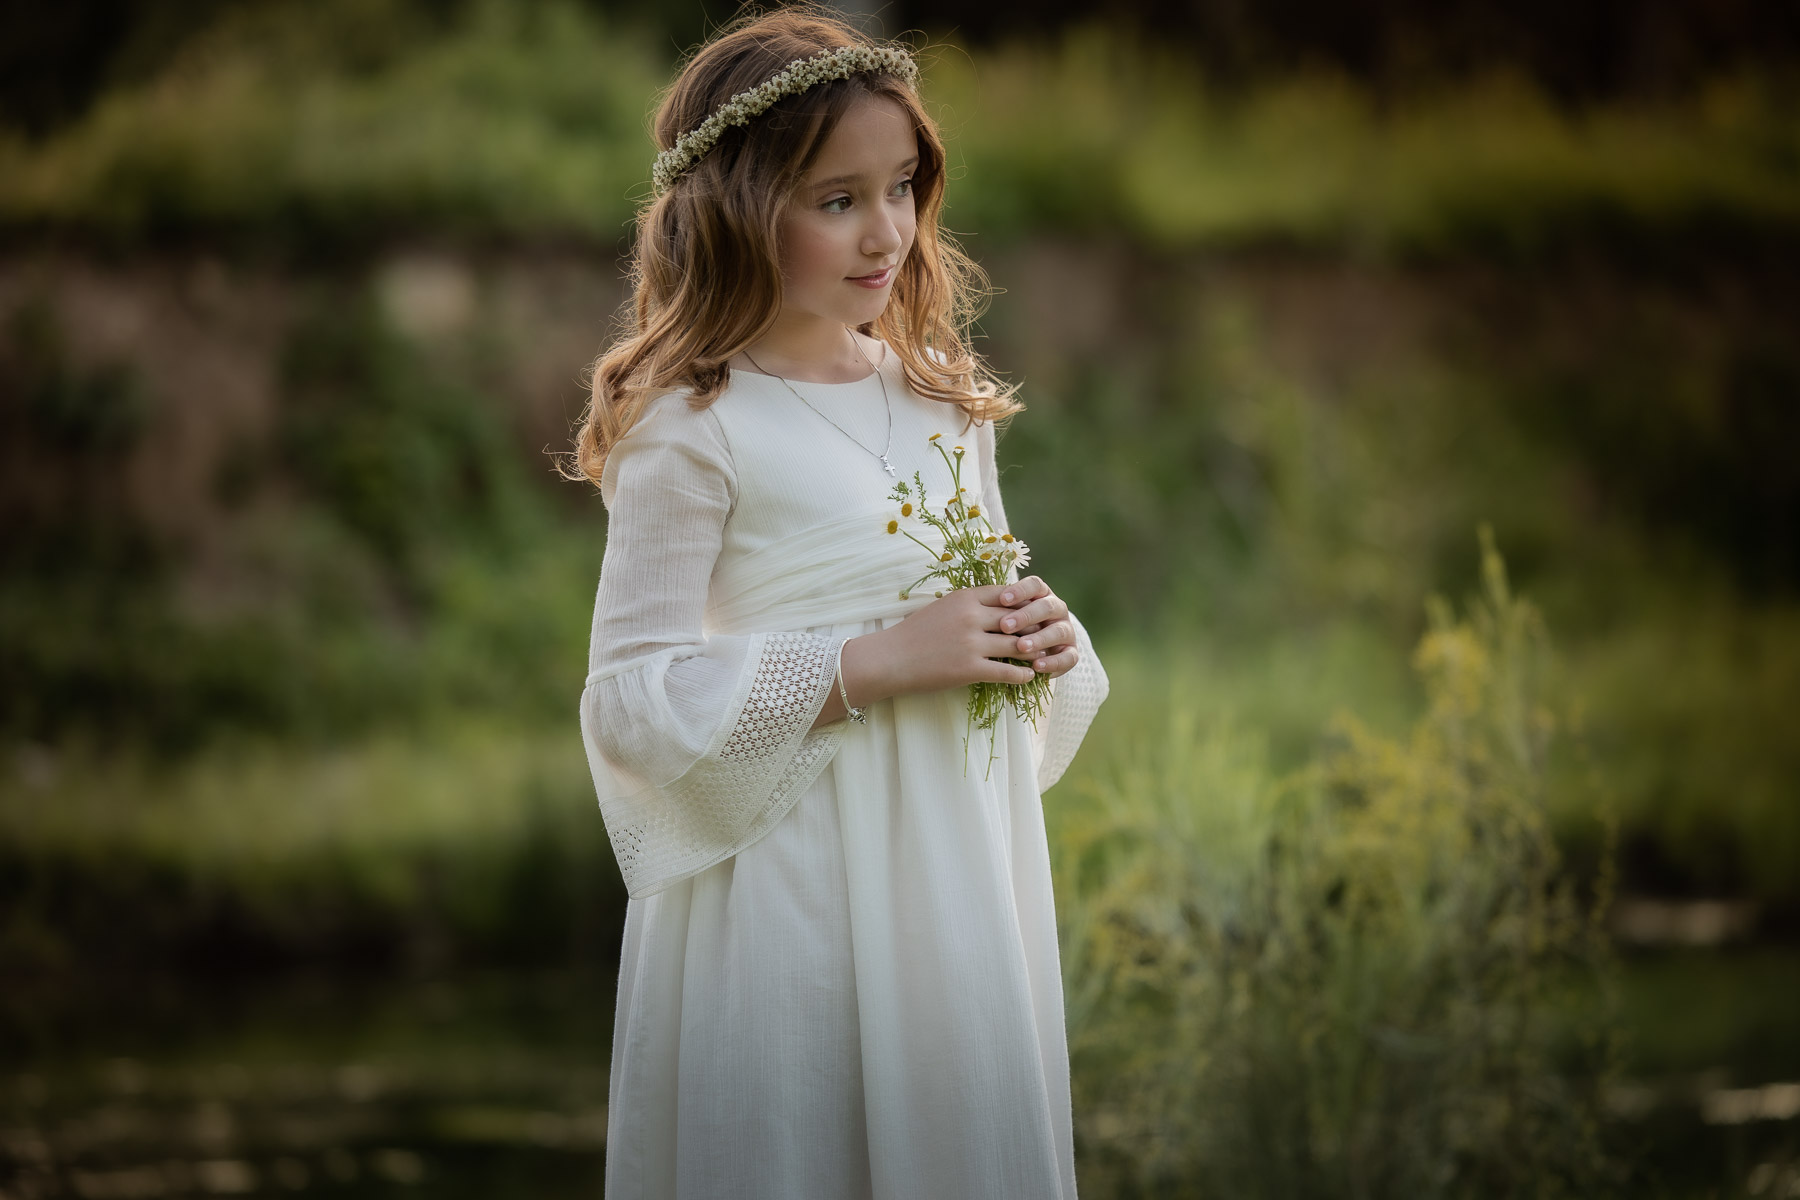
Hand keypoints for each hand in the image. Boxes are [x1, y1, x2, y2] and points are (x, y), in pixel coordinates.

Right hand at [846, 585, 1039, 705]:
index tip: (1037, 609)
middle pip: (1017, 618)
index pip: (1007, 594)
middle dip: (1034, 627)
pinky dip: (1022, 675)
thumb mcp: (941, 608)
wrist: (889, 659)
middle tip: (1048, 634)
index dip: (1025, 602)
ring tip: (1042, 657)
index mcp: (964, 598)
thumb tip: (992, 605)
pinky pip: (1006, 671)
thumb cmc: (913, 633)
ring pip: (1016, 645)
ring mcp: (971, 643)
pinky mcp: (969, 669)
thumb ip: (967, 604)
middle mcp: (971, 617)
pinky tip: (1029, 677)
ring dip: (1033, 652)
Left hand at [995, 575, 1079, 680]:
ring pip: (1058, 631)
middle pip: (1047, 606)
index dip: (1021, 590)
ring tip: (1021, 647)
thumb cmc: (1006, 630)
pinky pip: (1068, 657)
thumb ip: (996, 610)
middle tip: (1005, 626)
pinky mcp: (1071, 653)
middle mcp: (1056, 609)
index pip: (1034, 585)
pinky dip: (1053, 662)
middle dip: (1026, 615)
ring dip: (1040, 639)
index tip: (1003, 599)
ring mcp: (1066, 630)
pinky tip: (1037, 667)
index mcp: (1040, 594)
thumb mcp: (999, 617)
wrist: (1025, 654)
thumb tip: (974, 608)